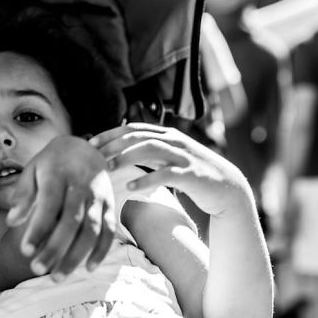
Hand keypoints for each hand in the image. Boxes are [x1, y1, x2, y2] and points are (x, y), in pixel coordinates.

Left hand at [6, 136, 115, 274]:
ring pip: (92, 230)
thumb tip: (11, 221)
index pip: (49, 205)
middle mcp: (83, 185)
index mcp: (60, 174)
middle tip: (36, 270)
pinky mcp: (111, 205)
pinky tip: (87, 269)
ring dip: (75, 256)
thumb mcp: (32, 170)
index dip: (38, 229)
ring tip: (57, 277)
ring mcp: (100, 196)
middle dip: (54, 249)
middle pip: (71, 222)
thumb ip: (23, 194)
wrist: (83, 146)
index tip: (25, 251)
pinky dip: (101, 251)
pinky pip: (110, 231)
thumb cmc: (51, 164)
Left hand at [91, 123, 251, 217]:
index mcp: (167, 135)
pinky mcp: (191, 175)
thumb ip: (149, 153)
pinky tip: (130, 187)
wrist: (227, 189)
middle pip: (138, 136)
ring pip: (151, 150)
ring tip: (107, 169)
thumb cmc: (192, 175)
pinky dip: (147, 179)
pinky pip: (165, 174)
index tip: (89, 143)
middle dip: (113, 145)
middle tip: (92, 156)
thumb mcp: (170, 159)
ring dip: (126, 158)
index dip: (110, 134)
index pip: (133, 129)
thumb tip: (119, 155)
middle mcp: (175, 141)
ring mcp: (184, 157)